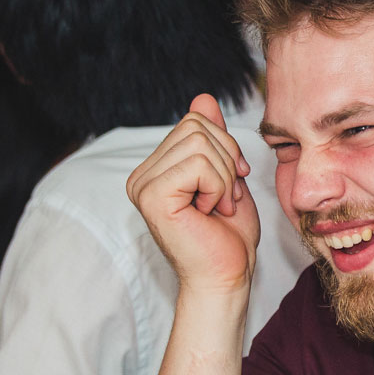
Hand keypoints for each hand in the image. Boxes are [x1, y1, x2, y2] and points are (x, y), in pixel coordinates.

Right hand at [125, 94, 261, 296]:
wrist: (227, 277)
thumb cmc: (228, 237)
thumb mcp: (227, 174)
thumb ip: (213, 138)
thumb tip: (204, 97)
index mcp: (156, 168)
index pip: (195, 121)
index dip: (225, 147)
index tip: (232, 183)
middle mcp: (142, 174)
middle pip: (196, 126)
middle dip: (227, 160)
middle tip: (226, 198)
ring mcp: (142, 185)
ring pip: (199, 143)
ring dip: (224, 177)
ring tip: (218, 206)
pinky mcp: (152, 196)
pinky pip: (197, 164)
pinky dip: (217, 186)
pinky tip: (210, 212)